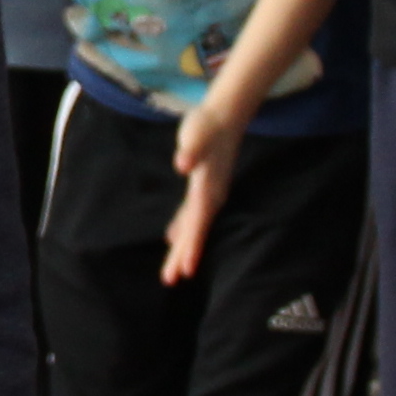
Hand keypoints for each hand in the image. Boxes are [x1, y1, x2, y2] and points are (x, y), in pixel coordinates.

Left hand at [162, 90, 244, 280]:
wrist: (225, 114)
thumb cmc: (208, 124)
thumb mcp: (195, 134)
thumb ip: (189, 150)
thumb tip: (182, 163)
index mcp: (207, 190)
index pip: (198, 224)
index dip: (191, 248)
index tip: (185, 271)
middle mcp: (210, 196)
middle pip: (195, 232)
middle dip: (183, 256)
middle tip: (169, 281)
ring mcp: (209, 193)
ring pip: (194, 227)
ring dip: (183, 247)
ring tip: (173, 270)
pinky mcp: (203, 186)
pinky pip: (192, 215)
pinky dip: (183, 228)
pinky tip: (174, 237)